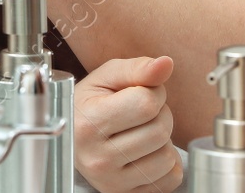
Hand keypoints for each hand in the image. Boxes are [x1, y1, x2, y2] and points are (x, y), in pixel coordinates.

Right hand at [73, 56, 182, 192]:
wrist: (73, 137)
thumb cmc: (91, 103)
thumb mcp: (107, 77)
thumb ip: (138, 68)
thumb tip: (166, 64)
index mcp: (89, 124)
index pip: (146, 104)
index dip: (154, 92)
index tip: (142, 91)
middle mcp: (98, 158)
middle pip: (160, 131)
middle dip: (161, 114)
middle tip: (143, 112)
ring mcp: (112, 182)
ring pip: (167, 157)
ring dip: (164, 140)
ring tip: (143, 131)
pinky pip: (170, 179)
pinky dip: (167, 163)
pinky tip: (147, 152)